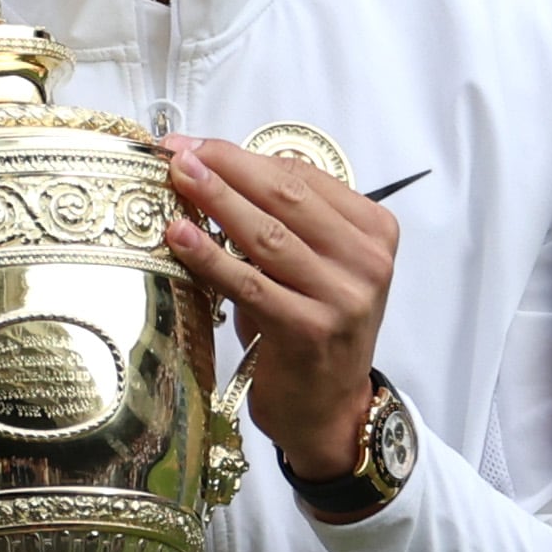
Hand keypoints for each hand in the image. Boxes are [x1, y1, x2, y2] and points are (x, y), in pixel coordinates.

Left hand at [161, 139, 399, 500]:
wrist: (328, 406)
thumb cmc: (311, 326)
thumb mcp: (313, 265)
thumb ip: (284, 219)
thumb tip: (214, 167)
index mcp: (373, 231)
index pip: (304, 176)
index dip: (245, 155)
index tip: (197, 144)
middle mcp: (367, 260)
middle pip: (288, 196)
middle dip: (227, 168)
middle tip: (179, 152)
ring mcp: (343, 297)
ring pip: (269, 235)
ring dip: (217, 201)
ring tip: (178, 179)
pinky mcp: (311, 331)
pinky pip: (251, 283)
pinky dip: (212, 256)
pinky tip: (181, 236)